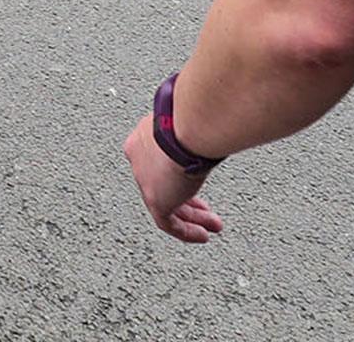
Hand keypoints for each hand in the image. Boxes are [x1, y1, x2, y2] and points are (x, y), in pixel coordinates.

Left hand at [124, 114, 225, 243]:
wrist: (186, 126)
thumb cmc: (191, 117)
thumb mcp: (189, 120)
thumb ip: (194, 129)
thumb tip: (213, 123)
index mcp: (143, 138)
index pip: (158, 162)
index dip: (178, 175)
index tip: (194, 180)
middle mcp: (140, 160)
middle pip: (164, 185)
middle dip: (188, 200)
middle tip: (206, 210)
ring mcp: (145, 180)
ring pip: (168, 206)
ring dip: (193, 218)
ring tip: (212, 226)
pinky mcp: (155, 199)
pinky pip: (169, 223)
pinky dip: (187, 231)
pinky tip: (202, 235)